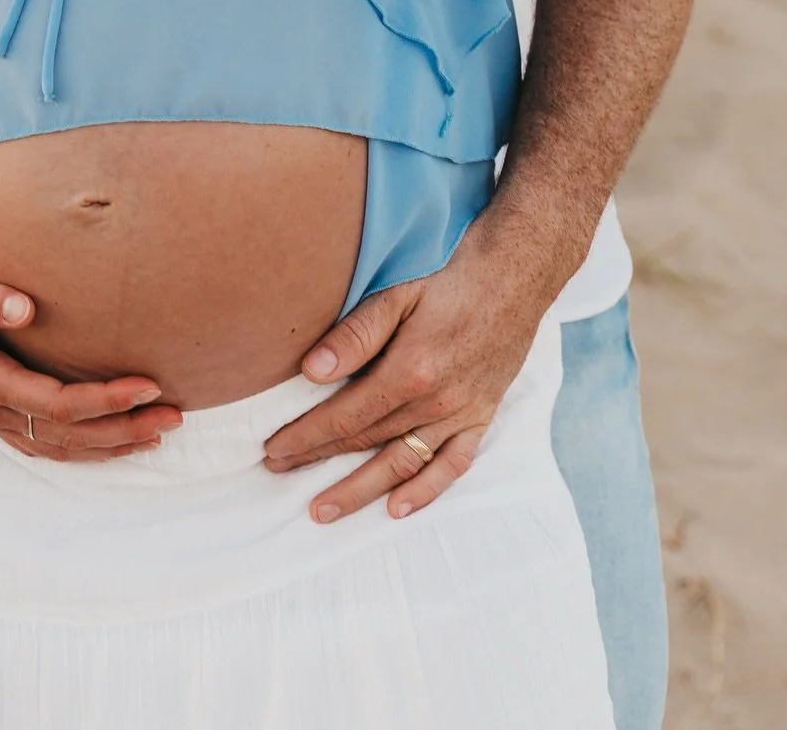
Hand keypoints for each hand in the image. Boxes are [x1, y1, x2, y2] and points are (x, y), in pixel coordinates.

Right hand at [0, 258, 182, 460]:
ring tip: (157, 435)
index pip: (55, 402)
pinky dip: (81, 448)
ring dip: (108, 445)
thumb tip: (27, 306)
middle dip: (122, 430)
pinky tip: (110, 442)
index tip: (148, 385)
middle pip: (66, 434)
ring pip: (56, 447)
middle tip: (174, 418)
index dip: (104, 400)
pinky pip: (41, 442)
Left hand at [262, 220, 547, 522]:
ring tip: (323, 510)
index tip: (272, 450)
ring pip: (401, 464)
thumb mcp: (398, 293)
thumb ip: (356, 335)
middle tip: (276, 472)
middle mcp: (434, 403)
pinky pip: (453, 465)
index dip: (305, 436)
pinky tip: (397, 509)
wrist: (514, 276)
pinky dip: (425, 491)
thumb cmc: (450, 276)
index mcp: (409, 372)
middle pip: (364, 441)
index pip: (343, 416)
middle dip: (317, 459)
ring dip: (359, 489)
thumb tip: (312, 371)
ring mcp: (460, 415)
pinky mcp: (481, 417)